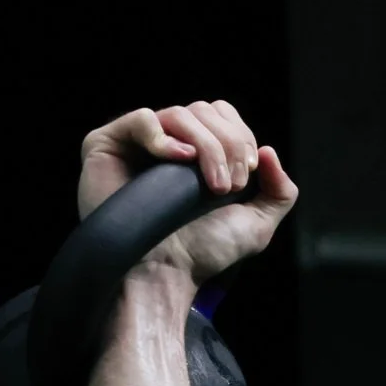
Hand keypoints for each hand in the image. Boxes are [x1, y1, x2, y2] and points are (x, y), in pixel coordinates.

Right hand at [76, 100, 296, 288]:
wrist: (164, 275)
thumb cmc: (202, 255)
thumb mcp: (256, 225)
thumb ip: (279, 191)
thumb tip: (268, 151)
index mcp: (195, 152)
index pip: (220, 114)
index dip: (239, 137)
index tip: (244, 177)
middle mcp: (166, 144)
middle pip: (204, 110)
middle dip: (228, 144)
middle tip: (229, 186)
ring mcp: (135, 144)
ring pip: (180, 114)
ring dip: (207, 146)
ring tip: (212, 187)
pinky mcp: (106, 146)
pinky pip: (141, 119)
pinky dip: (165, 136)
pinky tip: (179, 161)